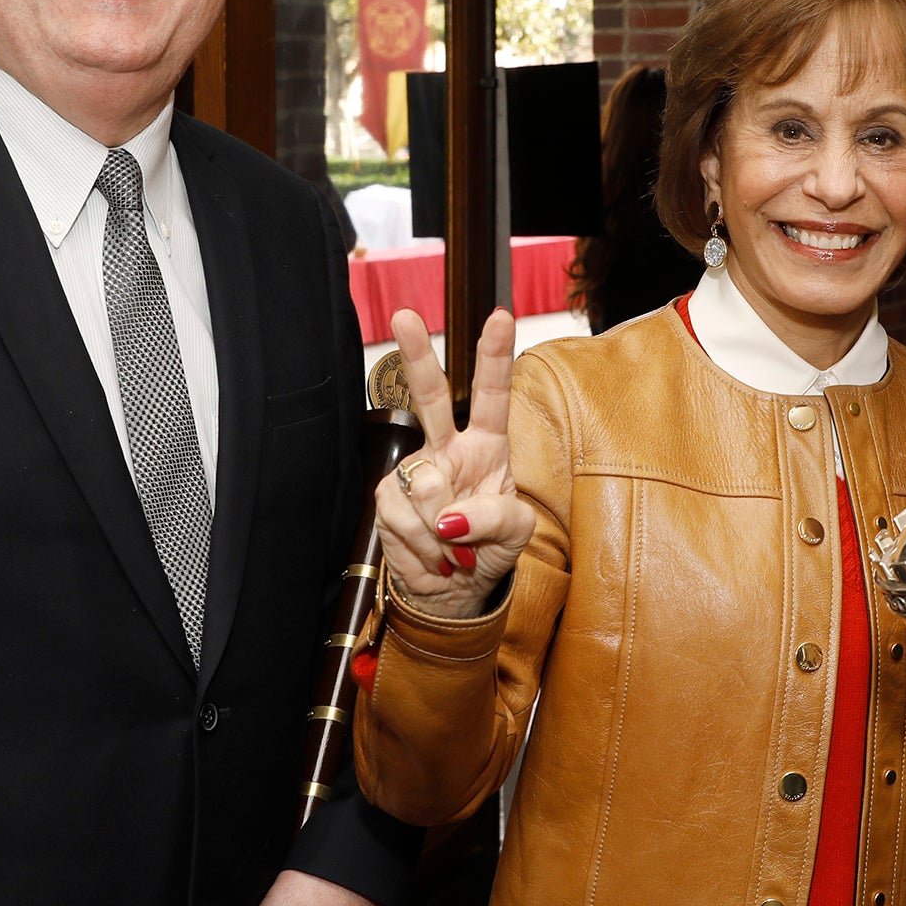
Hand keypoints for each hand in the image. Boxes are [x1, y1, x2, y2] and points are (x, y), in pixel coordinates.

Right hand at [372, 308, 536, 618]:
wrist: (453, 588)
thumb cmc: (490, 549)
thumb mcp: (516, 534)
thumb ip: (496, 517)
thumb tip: (450, 517)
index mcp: (487, 444)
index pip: (492, 394)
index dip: (495, 355)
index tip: (501, 316)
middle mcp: (448, 448)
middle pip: (431, 396)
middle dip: (417, 355)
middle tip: (404, 317)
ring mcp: (416, 470)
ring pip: (428, 485)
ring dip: (445, 531)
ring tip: (456, 549)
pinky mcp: (388, 498)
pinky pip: (405, 517)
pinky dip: (424, 546)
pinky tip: (433, 554)